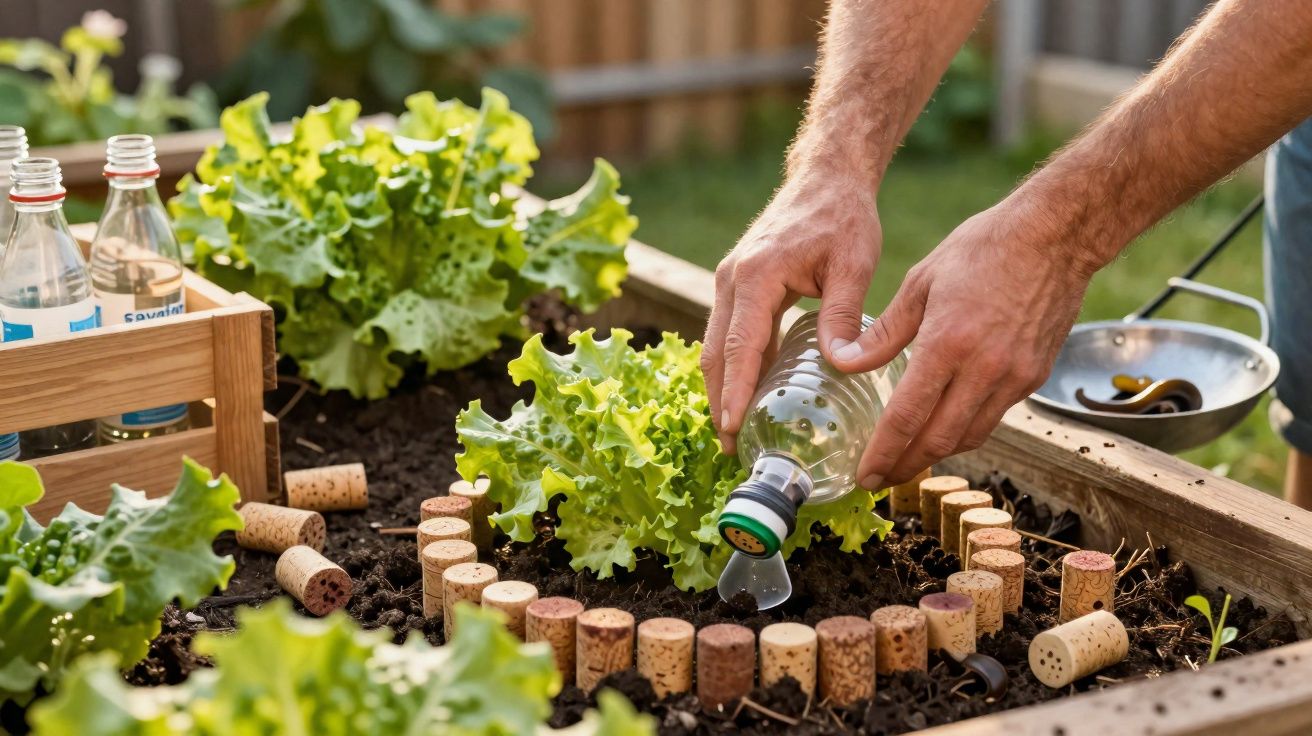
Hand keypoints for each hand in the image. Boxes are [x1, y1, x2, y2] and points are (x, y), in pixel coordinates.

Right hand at [702, 166, 880, 455]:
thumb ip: (844, 315)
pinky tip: (747, 394)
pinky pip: (728, 333)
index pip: (740, 345)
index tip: (733, 429)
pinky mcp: (737, 284)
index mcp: (757, 276)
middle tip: (730, 447)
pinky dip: (732, 366)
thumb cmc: (842, 217)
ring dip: (721, 387)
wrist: (825, 177)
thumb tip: (840, 365)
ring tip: (733, 432)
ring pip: (716, 345)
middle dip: (719, 401)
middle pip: (716, 352)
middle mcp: (732, 279)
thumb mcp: (853, 265)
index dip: (735, 392)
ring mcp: (730, 281)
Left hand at [830, 199, 1097, 487]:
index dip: (883, 454)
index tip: (863, 477)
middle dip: (905, 467)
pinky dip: (964, 431)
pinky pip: (993, 417)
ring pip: (969, 437)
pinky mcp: (1033, 376)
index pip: (907, 417)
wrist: (1056, 236)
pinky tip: (944, 428)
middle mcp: (984, 369)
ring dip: (936, 455)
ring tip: (907, 461)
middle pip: (938, 441)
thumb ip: (882, 333)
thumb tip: (843, 363)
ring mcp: (1013, 376)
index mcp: (947, 344)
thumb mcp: (920, 282)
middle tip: (880, 481)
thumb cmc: (983, 249)